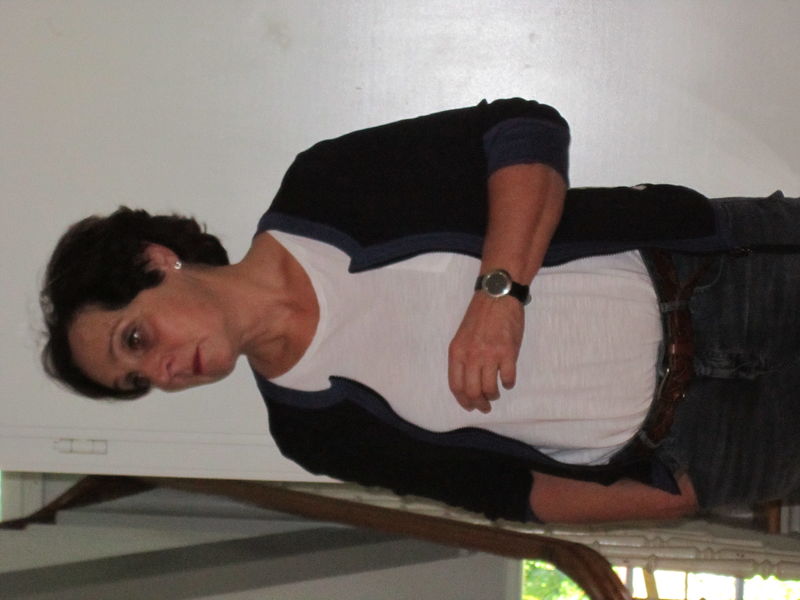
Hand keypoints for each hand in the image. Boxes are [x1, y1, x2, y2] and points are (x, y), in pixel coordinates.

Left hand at [448, 292, 523, 412]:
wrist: (497, 297)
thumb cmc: (480, 316)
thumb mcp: (462, 336)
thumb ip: (463, 358)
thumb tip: (468, 381)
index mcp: (457, 352)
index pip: (456, 386)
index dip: (463, 400)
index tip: (470, 405)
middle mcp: (471, 356)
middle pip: (472, 392)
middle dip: (479, 404)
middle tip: (485, 406)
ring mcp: (490, 355)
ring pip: (490, 389)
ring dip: (494, 395)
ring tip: (496, 393)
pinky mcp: (508, 353)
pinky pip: (508, 378)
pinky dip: (508, 384)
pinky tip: (508, 381)